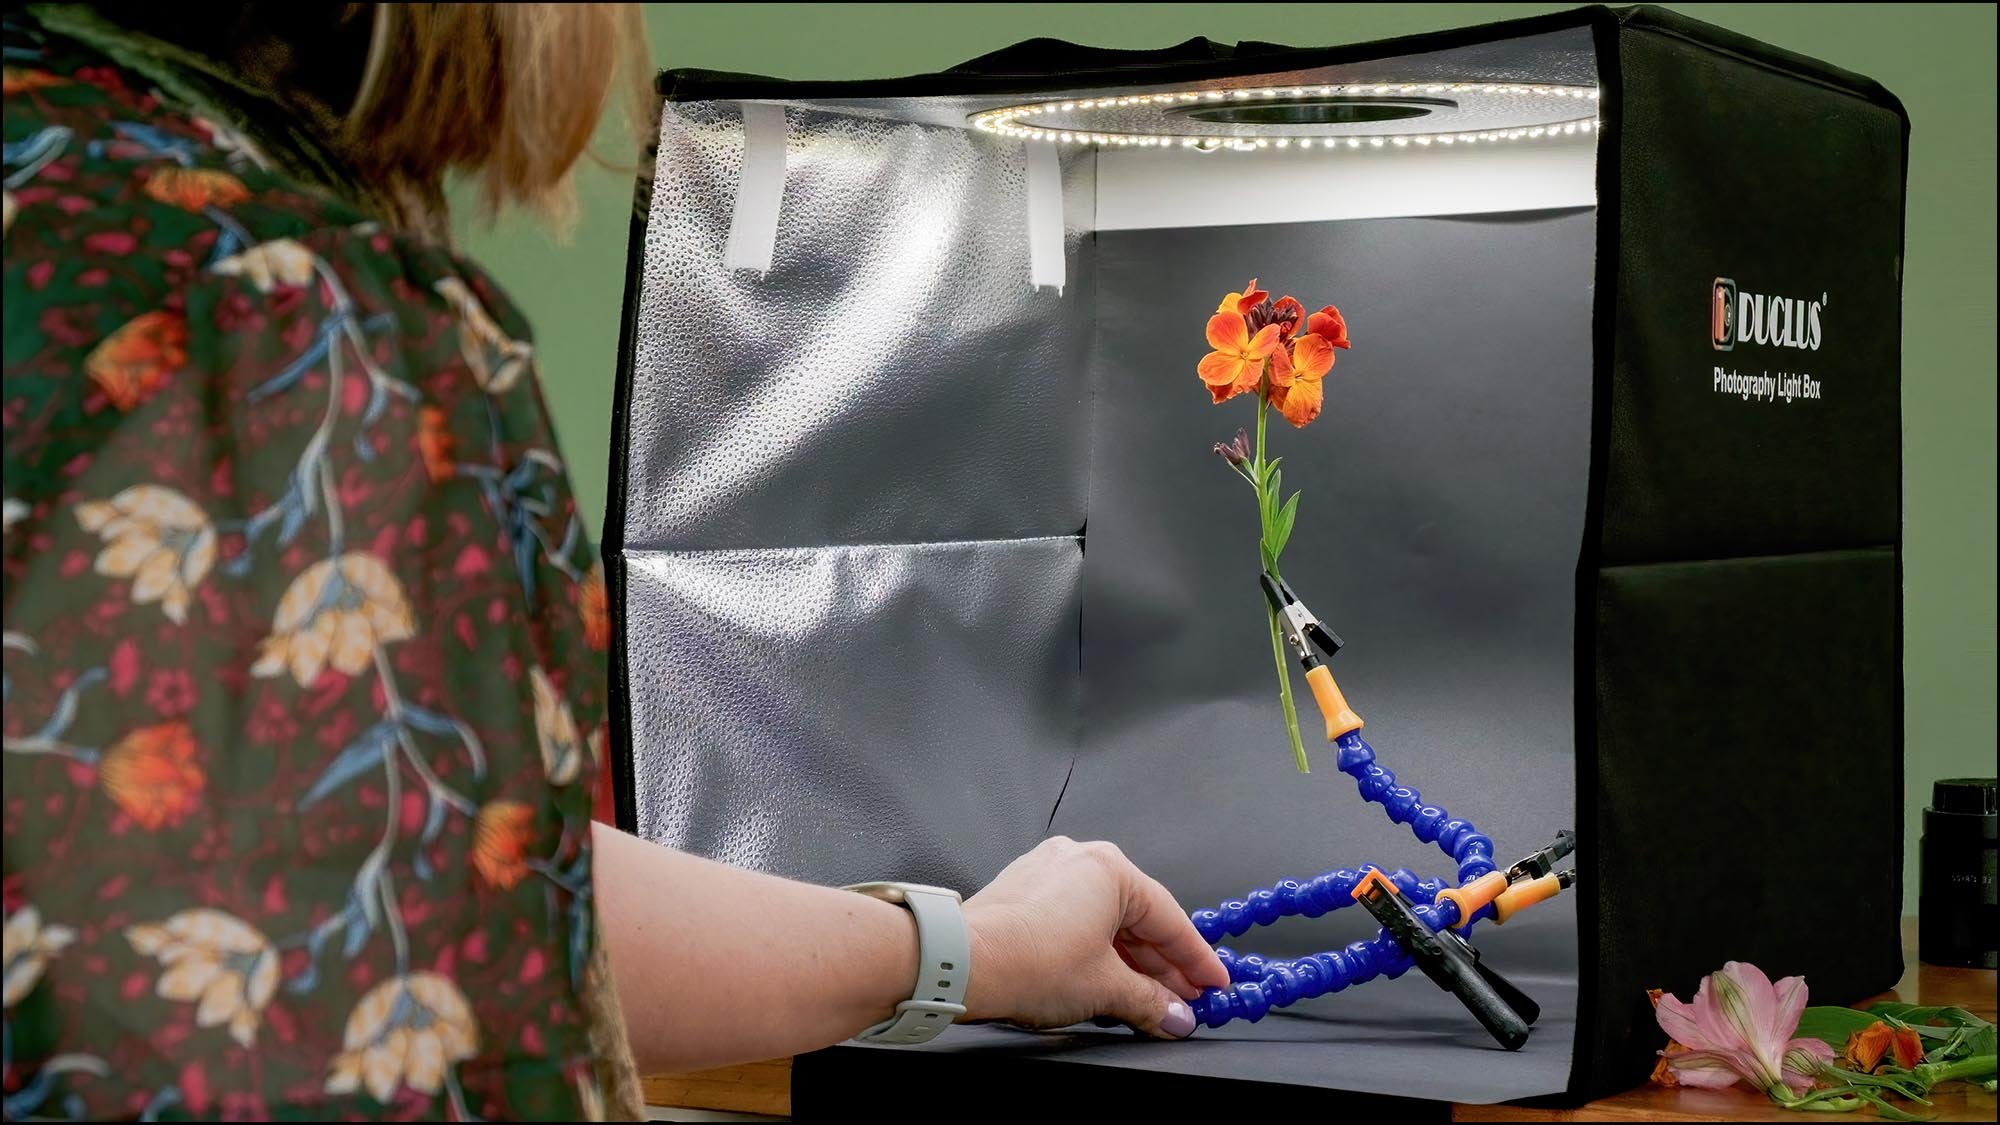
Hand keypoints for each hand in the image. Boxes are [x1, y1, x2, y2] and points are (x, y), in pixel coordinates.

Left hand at [960, 836, 1228, 1038]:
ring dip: (1131, 961)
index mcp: (1109, 869)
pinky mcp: (1026, 890)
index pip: (1169, 918)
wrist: (960, 963)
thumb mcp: (1105, 989)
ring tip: (1148, 1000)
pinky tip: (1108, 980)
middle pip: (1138, 918)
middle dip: (1163, 965)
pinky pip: (1077, 918)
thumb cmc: (1029, 963)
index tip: (1215, 984)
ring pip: (1106, 920)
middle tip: (1185, 1000)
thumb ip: (1150, 1003)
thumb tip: (1175, 1017)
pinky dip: (1098, 949)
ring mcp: (1049, 871)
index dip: (1197, 959)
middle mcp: (1081, 859)